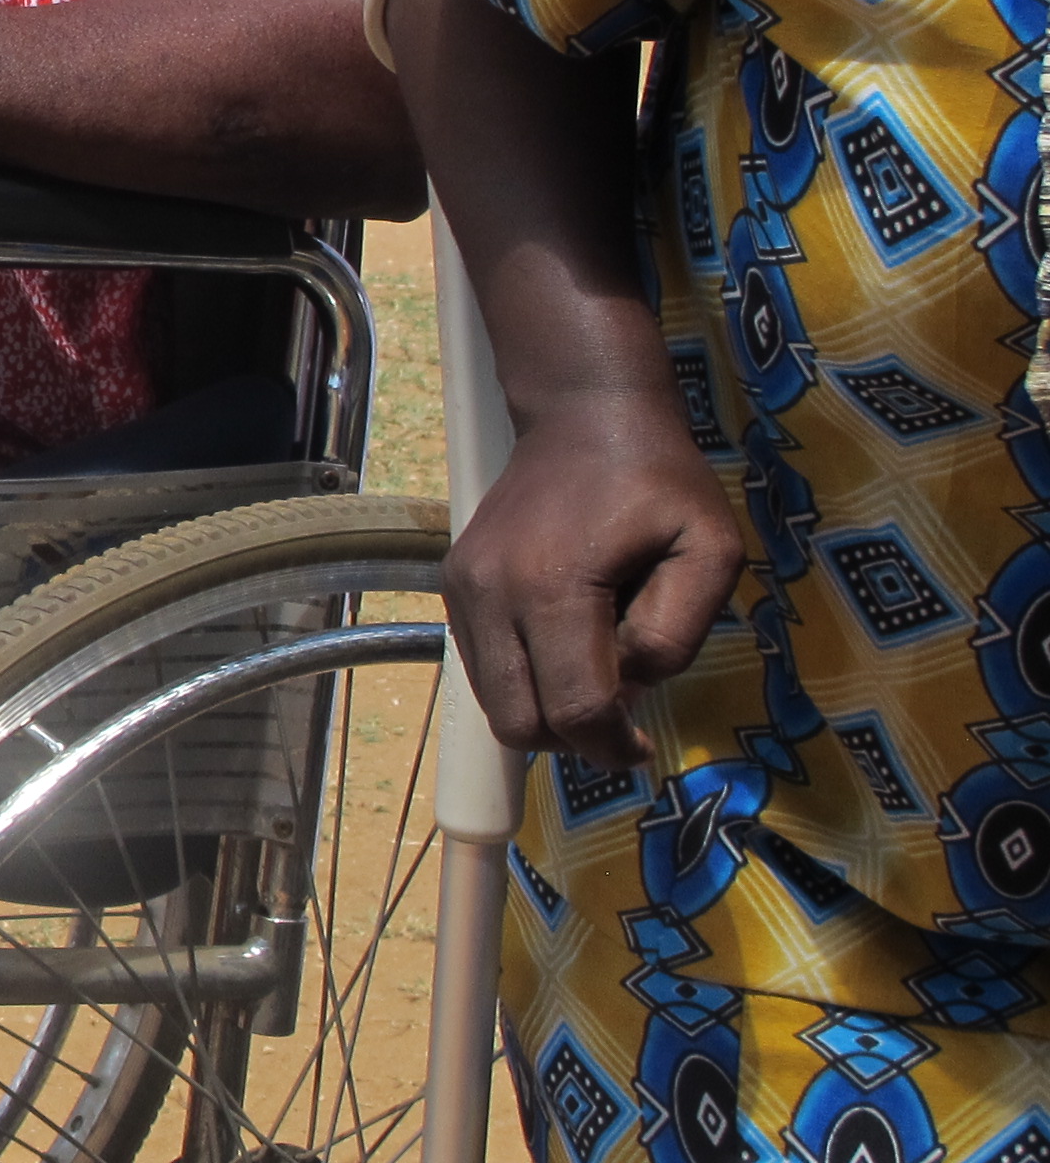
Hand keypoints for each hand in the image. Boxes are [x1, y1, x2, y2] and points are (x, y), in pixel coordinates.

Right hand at [441, 392, 742, 765]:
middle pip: (518, 722)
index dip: (612, 746)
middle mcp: (491, 594)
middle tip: (617, 721)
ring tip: (592, 676)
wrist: (583, 414)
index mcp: (554, 586)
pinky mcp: (455, 584)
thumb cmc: (658, 480)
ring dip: (545, 711)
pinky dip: (523, 680)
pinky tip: (562, 647)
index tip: (643, 748)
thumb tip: (628, 686)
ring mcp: (464, 590)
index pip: (573, 708)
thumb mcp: (709, 551)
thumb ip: (675, 633)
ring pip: (494, 702)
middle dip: (572, 741)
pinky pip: (482, 666)